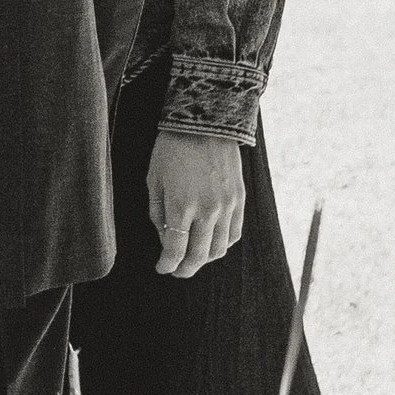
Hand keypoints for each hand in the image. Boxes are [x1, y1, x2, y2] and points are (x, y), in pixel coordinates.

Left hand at [147, 129, 246, 280]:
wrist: (205, 123)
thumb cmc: (171, 150)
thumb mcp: (154, 180)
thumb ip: (158, 215)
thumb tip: (165, 241)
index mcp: (181, 206)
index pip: (175, 250)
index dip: (167, 265)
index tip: (161, 268)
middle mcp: (207, 210)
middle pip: (199, 256)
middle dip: (185, 269)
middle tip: (176, 271)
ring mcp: (227, 206)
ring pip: (219, 249)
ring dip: (205, 260)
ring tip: (193, 259)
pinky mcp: (240, 200)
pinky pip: (234, 234)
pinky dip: (223, 245)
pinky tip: (212, 243)